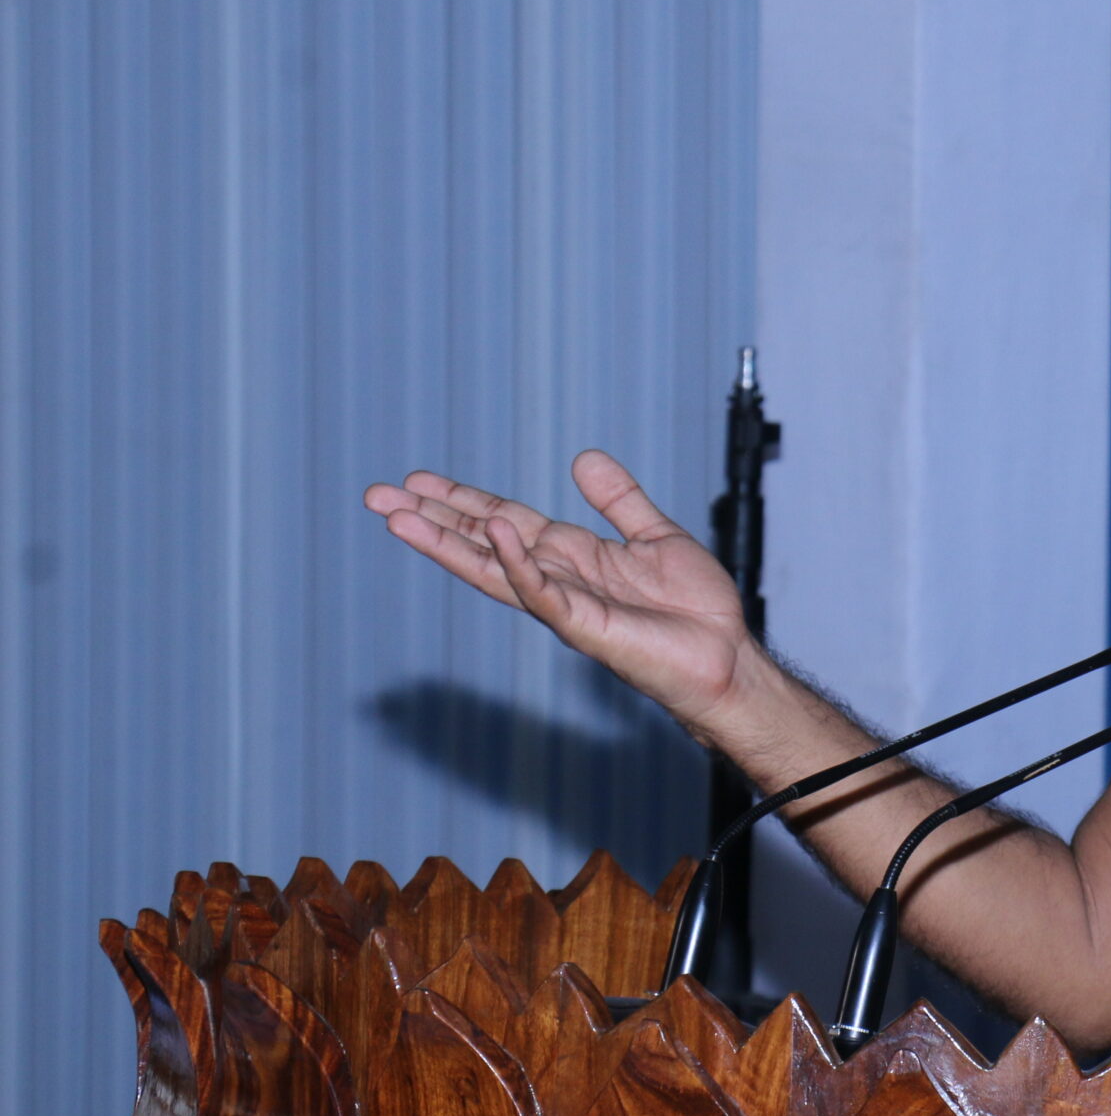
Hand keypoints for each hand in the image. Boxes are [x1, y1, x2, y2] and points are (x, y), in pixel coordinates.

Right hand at [363, 450, 754, 728]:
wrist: (727, 657)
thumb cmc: (695, 610)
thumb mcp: (656, 536)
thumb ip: (619, 501)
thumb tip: (584, 458)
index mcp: (571, 557)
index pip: (504, 521)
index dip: (461, 500)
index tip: (416, 481)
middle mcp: (558, 580)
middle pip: (483, 543)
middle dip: (432, 520)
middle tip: (378, 496)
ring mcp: (566, 606)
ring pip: (495, 569)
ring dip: (448, 544)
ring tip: (402, 517)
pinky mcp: (587, 628)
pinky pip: (545, 594)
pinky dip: (519, 563)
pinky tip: (494, 533)